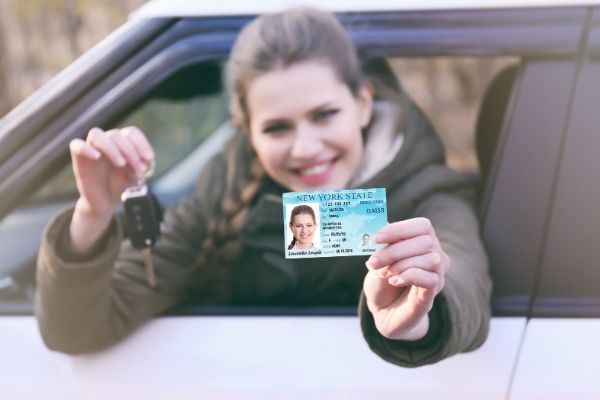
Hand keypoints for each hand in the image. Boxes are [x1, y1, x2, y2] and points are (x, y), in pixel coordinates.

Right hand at [69, 126, 153, 251]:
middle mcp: (107, 142)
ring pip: (96, 134)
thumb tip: (143, 163)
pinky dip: (85, 148)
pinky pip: (76, 145)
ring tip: (121, 164)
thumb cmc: (121, 186)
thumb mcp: (136, 178)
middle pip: (116, 134)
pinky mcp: (79, 158)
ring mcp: (92, 148)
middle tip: (138, 168)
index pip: (131, 133)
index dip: (141, 143)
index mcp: (123, 143)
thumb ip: (140, 169)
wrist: (106, 202)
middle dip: (130, 151)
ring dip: (111, 147)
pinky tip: (96, 157)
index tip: (149, 159)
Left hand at [363, 217, 448, 340]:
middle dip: (395, 250)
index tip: (377, 238)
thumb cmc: (382, 281)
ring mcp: (437, 276)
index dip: (400, 229)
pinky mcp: (432, 294)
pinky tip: (394, 281)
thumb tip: (379, 228)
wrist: (383, 311)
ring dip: (401, 264)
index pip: (423, 226)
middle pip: (426, 241)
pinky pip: (430, 279)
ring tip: (385, 273)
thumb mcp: (377, 260)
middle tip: (374, 262)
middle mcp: (436, 256)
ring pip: (431, 259)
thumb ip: (381, 246)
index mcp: (423, 242)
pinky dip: (409, 276)